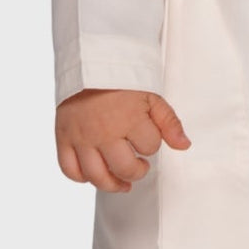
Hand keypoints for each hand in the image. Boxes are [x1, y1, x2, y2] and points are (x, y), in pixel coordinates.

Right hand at [55, 88, 190, 192]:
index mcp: (129, 118)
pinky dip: (81, 178)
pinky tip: (93, 174)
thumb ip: (169, 122)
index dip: (152, 144)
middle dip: (137, 172)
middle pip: (124, 169)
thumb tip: (184, 146)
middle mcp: (104, 131)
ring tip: (121, 182)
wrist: (88, 64)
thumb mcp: (151, 96)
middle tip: (139, 167)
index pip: (150, 147)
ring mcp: (82, 137)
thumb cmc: (122, 81)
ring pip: (96, 176)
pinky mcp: (63, 137)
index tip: (147, 138)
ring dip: (112, 184)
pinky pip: (69, 169)